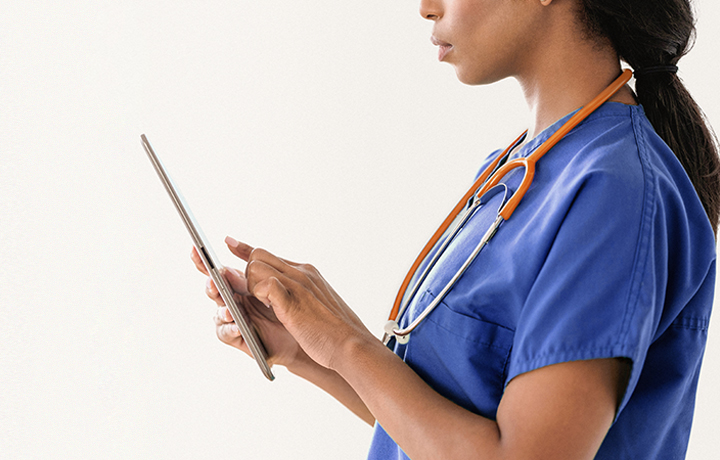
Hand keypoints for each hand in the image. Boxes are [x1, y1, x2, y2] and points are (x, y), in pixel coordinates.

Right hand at [191, 246, 304, 367]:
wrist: (302, 334)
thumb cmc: (288, 306)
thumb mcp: (274, 280)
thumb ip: (256, 264)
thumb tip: (228, 241)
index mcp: (239, 284)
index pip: (217, 271)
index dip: (203, 261)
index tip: (194, 248)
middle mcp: (233, 300)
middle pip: (214, 290)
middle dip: (212, 285)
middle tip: (213, 282)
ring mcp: (234, 319)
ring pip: (219, 312)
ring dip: (222, 310)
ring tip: (229, 310)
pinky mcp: (238, 337)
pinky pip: (226, 333)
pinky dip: (230, 329)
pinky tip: (237, 327)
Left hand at [228, 237, 375, 370]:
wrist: (351, 345)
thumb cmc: (335, 332)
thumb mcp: (316, 304)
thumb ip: (298, 294)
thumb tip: (281, 295)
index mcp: (306, 273)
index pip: (270, 255)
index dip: (246, 249)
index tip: (230, 243)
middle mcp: (301, 273)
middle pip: (258, 255)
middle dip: (245, 273)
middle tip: (250, 294)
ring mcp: (297, 284)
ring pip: (256, 266)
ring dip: (251, 286)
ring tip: (266, 305)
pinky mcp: (291, 299)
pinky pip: (264, 283)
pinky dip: (259, 293)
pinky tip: (269, 306)